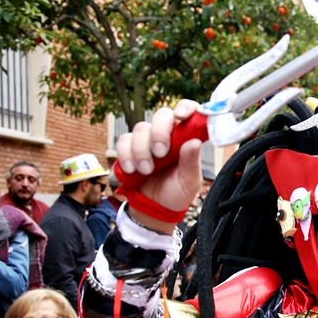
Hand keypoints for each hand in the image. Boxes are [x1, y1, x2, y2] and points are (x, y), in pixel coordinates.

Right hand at [116, 100, 203, 234]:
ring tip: (147, 171)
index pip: (187, 112)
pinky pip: (123, 141)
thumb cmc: (177, 192)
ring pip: (140, 129)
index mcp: (185, 139)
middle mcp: (166, 135)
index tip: (182, 116)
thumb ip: (191, 162)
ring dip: (142, 150)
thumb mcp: (189, 181)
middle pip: (161, 116)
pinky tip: (132, 170)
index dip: (185, 108)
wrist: (155, 208)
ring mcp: (147, 140)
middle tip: (161, 153)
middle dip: (159, 132)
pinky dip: (126, 155)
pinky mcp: (129, 149)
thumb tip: (195, 142)